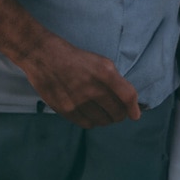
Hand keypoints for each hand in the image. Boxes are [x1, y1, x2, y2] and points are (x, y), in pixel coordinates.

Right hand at [21, 33, 141, 128]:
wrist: (43, 55)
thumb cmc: (74, 56)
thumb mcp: (99, 60)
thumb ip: (113, 79)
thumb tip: (126, 99)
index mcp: (104, 71)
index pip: (127, 95)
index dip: (134, 108)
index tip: (135, 114)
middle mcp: (93, 87)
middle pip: (116, 112)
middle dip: (120, 114)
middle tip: (118, 111)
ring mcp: (78, 101)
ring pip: (102, 120)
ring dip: (106, 118)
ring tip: (103, 111)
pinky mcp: (66, 110)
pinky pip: (87, 124)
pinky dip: (93, 121)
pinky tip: (91, 113)